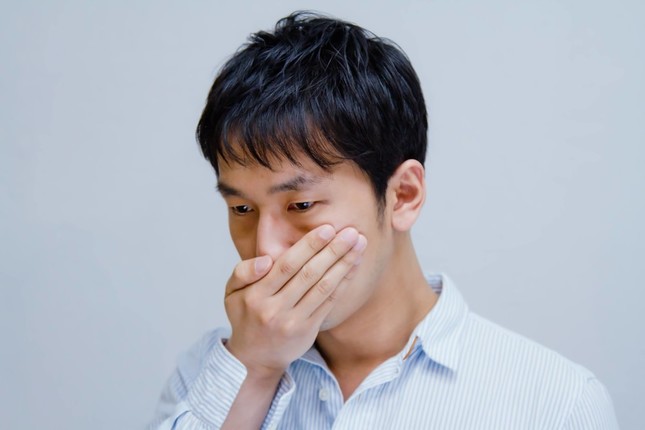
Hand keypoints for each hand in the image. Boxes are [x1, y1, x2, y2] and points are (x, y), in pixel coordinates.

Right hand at [223, 225, 366, 377]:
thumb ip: (244, 271)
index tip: (327, 229)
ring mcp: (294, 321)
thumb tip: (266, 259)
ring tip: (360, 245)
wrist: (255, 358)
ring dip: (344, 264)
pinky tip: (354, 265)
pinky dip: (344, 282)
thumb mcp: (231, 293)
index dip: (309, 246)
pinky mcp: (309, 330)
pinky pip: (329, 302)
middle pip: (309, 274)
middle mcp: (275, 309)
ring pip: (323, 288)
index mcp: (256, 295)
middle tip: (352, 232)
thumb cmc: (246, 316)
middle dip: (333, 250)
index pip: (286, 266)